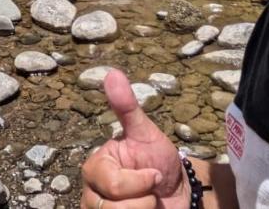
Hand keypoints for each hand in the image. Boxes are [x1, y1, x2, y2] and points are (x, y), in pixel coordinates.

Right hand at [81, 69, 187, 208]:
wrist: (178, 194)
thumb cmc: (159, 162)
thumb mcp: (146, 133)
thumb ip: (127, 107)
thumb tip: (112, 73)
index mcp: (95, 167)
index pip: (112, 183)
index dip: (140, 181)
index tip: (155, 174)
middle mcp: (90, 193)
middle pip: (112, 207)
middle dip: (144, 200)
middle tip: (151, 191)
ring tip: (149, 204)